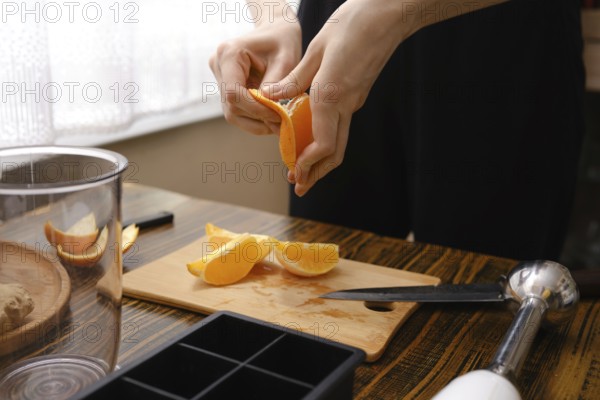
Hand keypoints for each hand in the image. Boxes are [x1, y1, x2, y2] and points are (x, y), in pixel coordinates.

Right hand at [209, 15, 301, 134]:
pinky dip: (254, 118)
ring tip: (278, 122)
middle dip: (257, 118)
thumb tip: (270, 111)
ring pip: (231, 112)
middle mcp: (218, 65)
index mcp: (229, 54)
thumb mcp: (286, 60)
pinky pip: (236, 110)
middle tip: (282, 124)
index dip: (255, 109)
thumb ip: (276, 84)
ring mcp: (218, 76)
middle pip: (231, 106)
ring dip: (255, 122)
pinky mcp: (224, 86)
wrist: (276, 30)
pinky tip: (270, 117)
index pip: (234, 92)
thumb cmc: (283, 41)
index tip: (278, 116)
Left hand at [265, 0, 412, 194]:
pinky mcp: (357, 95)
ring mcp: (355, 101)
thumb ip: (295, 78)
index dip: (308, 163)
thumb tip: (271, 97)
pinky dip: (325, 140)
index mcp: (332, 94)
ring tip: (303, 171)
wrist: (389, 14)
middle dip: (316, 172)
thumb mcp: (317, 48)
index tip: (294, 173)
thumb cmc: (353, 24)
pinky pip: (339, 125)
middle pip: (334, 152)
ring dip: (321, 160)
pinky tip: (310, 139)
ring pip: (338, 141)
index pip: (323, 143)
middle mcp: (347, 104)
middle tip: (299, 185)